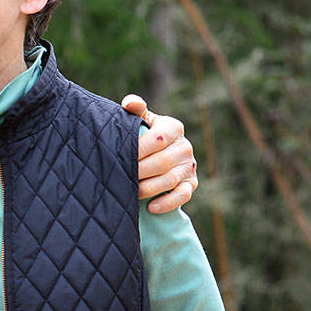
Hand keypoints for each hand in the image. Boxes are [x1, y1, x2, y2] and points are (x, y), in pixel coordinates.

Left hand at [121, 94, 198, 213]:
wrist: (155, 153)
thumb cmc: (143, 135)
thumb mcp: (140, 120)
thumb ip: (135, 109)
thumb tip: (129, 103)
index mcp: (173, 127)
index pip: (156, 139)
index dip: (137, 150)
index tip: (119, 157)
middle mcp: (185, 146)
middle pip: (161, 162)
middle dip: (139, 171)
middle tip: (120, 177)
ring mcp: (190, 166)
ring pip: (169, 180)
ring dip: (147, 188)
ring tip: (130, 192)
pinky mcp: (192, 184)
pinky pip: (182, 196)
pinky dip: (166, 203)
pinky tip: (151, 207)